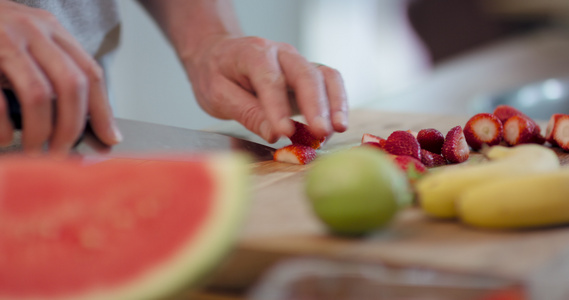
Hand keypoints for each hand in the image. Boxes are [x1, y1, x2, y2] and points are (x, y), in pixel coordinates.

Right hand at [0, 1, 121, 155]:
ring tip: (37, 150)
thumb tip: (94, 124)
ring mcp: (3, 40)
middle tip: (63, 152)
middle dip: (72, 126)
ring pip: (38, 94)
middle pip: (72, 84)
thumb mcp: (31, 42)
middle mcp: (32, 31)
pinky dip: (4, 127)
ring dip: (41, 131)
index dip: (103, 110)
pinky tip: (5, 137)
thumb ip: (57, 72)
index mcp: (52, 30)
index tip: (109, 138)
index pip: (91, 72)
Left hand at [183, 35, 347, 142]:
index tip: (284, 132)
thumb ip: (247, 112)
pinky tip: (338, 125)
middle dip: (315, 106)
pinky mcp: (308, 75)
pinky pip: (330, 84)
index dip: (278, 107)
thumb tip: (274, 134)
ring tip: (337, 129)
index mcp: (253, 54)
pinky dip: (338, 103)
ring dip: (335, 104)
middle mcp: (281, 53)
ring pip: (325, 77)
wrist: (219, 54)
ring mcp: (298, 62)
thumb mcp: (218, 95)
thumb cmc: (216, 74)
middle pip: (306, 75)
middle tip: (320, 132)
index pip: (270, 80)